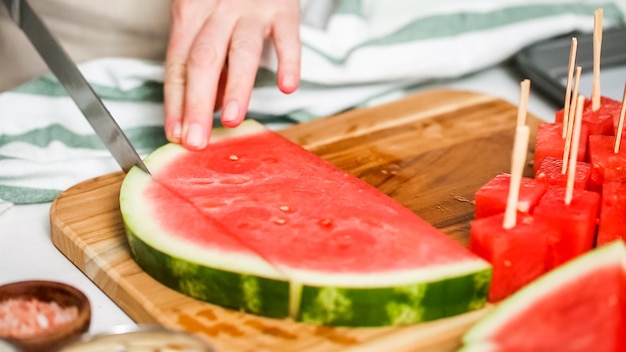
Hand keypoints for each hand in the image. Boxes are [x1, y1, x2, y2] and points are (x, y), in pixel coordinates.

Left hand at [164, 0, 300, 149]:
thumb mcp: (204, 16)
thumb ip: (207, 59)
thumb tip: (209, 106)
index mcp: (190, 14)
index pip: (178, 65)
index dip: (175, 102)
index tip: (175, 134)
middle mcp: (216, 11)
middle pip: (202, 62)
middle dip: (197, 105)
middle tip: (196, 140)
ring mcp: (251, 9)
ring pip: (240, 52)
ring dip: (236, 89)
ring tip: (232, 121)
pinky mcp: (283, 7)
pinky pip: (287, 37)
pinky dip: (289, 61)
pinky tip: (287, 86)